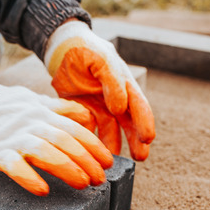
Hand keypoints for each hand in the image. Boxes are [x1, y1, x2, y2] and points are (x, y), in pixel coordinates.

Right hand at [0, 78, 113, 195]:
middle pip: (65, 141)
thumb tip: (88, 118)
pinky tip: (43, 190)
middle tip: (100, 179)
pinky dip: (29, 178)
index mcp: (42, 112)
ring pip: (45, 152)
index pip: (75, 128)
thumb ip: (60, 108)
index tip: (108, 162)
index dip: (94, 146)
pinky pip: (14, 166)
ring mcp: (13, 137)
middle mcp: (31, 123)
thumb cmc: (1, 104)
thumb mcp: (33, 99)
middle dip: (87, 161)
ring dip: (67, 169)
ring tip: (83, 184)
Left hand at [45, 20, 154, 159]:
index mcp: (125, 85)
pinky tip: (90, 152)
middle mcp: (116, 99)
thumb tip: (121, 108)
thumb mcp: (102, 60)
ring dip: (113, 145)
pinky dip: (91, 140)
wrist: (62, 49)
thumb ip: (112, 82)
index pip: (139, 106)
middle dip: (136, 141)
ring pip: (110, 130)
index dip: (145, 123)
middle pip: (129, 123)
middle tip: (140, 158)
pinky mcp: (83, 111)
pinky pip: (89, 129)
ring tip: (112, 161)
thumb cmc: (86, 50)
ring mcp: (100, 107)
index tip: (148, 139)